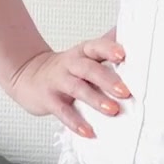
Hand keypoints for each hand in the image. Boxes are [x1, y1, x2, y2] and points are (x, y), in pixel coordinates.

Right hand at [6, 28, 130, 138]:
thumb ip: (107, 45)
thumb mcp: (85, 54)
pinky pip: (62, 112)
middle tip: (125, 91)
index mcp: (82, 52)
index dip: (108, 49)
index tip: (123, 55)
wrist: (29, 76)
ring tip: (112, 110)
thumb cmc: (67, 68)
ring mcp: (58, 82)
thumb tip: (134, 32)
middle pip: (89, 69)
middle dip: (108, 80)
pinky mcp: (48, 100)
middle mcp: (70, 64)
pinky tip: (89, 132)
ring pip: (77, 89)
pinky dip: (75, 122)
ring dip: (95, 100)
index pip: (96, 46)